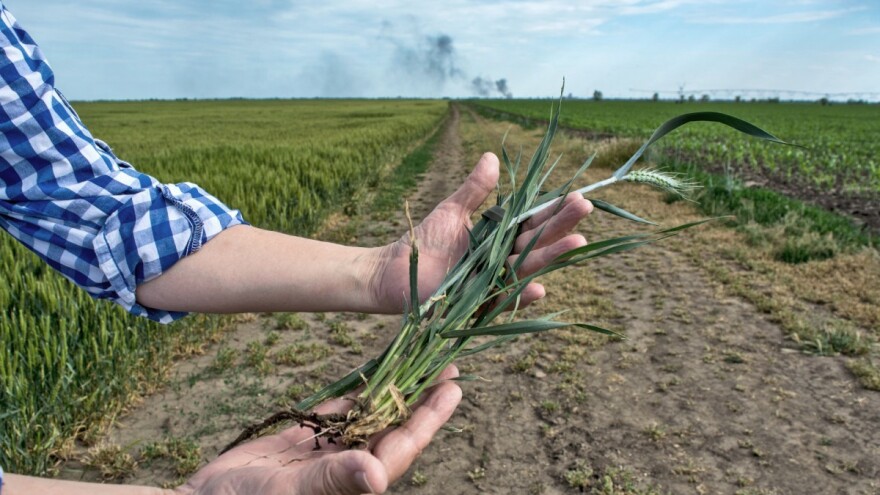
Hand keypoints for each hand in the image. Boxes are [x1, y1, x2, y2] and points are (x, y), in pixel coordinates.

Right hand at [174, 367, 461, 494]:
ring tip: (417, 364)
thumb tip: (378, 474)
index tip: (452, 388)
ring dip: (393, 392)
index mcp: (355, 482)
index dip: (429, 417)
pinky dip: (355, 394)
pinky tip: (372, 375)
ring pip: (369, 418)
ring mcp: (327, 454)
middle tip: (447, 367)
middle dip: (421, 399)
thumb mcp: (290, 491)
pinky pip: (338, 414)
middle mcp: (348, 467)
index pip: (402, 445)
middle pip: (394, 427)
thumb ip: (334, 480)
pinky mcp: (305, 444)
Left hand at [370, 152, 592, 312]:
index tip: (577, 196)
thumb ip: (474, 189)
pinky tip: (541, 286)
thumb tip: (492, 156)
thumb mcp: (452, 210)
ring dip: (553, 257)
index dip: (554, 210)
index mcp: (499, 238)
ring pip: (528, 269)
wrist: (393, 270)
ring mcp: (493, 282)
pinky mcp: (479, 303)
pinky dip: (522, 294)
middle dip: (562, 226)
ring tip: (578, 242)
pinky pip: (504, 300)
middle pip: (538, 242)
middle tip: (586, 208)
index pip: (533, 222)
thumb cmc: (423, 241)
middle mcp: (502, 260)